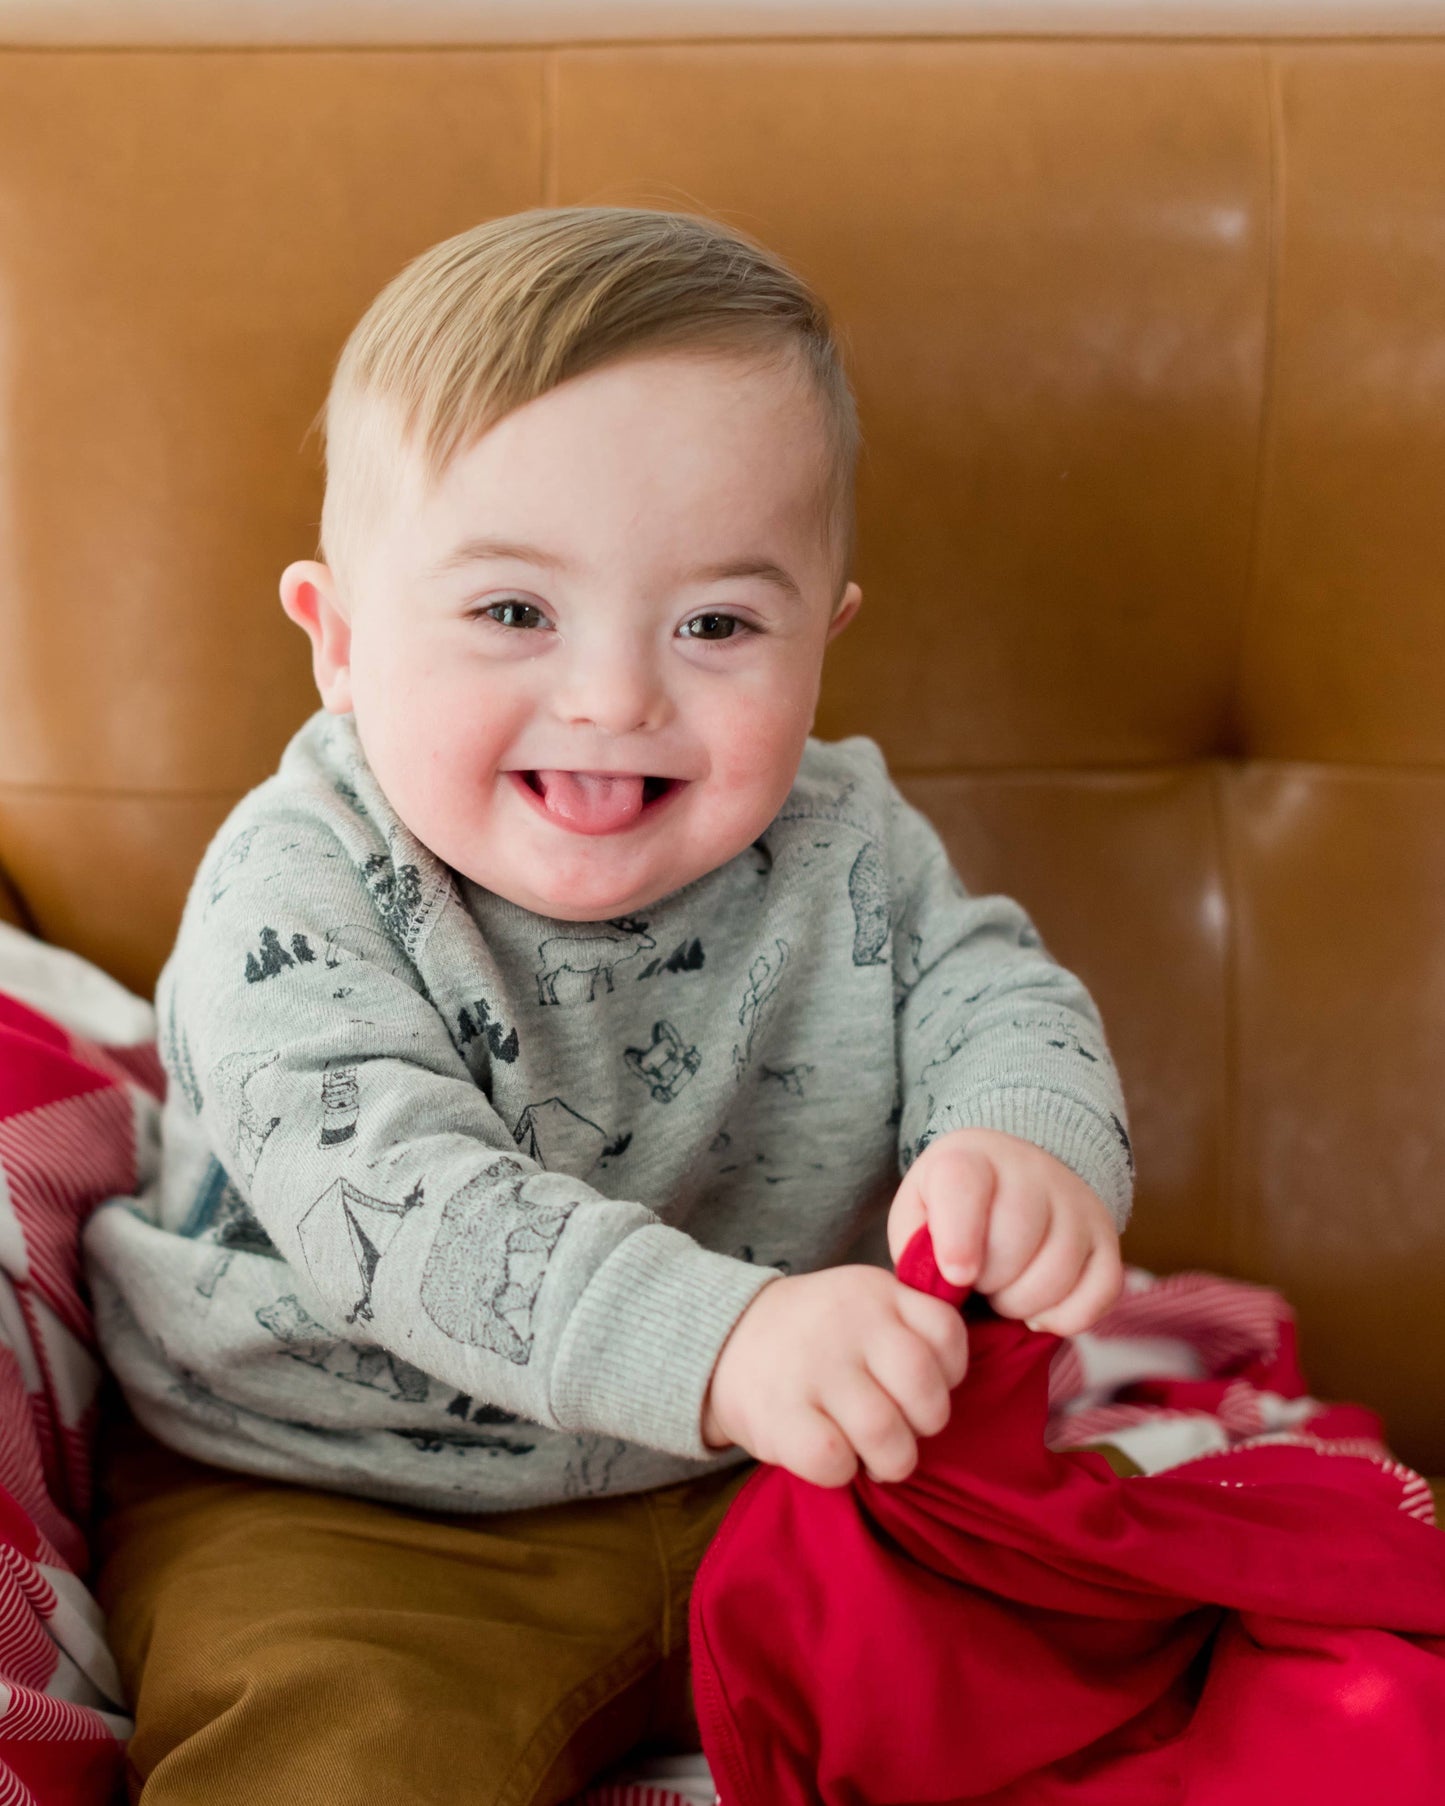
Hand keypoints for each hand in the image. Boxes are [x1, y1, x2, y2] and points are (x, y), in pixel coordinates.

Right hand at [700, 1266, 969, 1487]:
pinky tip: (830, 1455)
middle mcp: (849, 1324)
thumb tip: (954, 1381)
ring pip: (887, 1436)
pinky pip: (836, 1462)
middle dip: (925, 1424)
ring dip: (891, 1460)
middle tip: (902, 1428)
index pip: (947, 1333)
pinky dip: (842, 1472)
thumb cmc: (814, 1335)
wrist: (722, 1338)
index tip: (922, 1385)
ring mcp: (814, 1368)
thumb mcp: (861, 1303)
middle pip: (926, 1392)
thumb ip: (908, 1325)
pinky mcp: (781, 1414)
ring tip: (873, 1455)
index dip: (949, 1373)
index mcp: (876, 1292)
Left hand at [886, 1128, 1121, 1336]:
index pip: (966, 1187)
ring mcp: (1076, 1203)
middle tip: (977, 1280)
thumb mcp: (917, 1214)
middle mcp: (1032, 1171)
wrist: (1011, 1178)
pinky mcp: (1107, 1237)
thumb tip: (944, 1292)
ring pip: (1057, 1276)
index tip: (957, 1276)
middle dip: (987, 1283)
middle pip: (1014, 1245)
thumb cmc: (953, 1209)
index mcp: (970, 1158)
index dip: (960, 1238)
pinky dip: (1065, 1318)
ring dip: (1021, 1304)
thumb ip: (916, 1249)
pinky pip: (1099, 1294)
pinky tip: (1038, 1309)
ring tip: (1002, 1290)